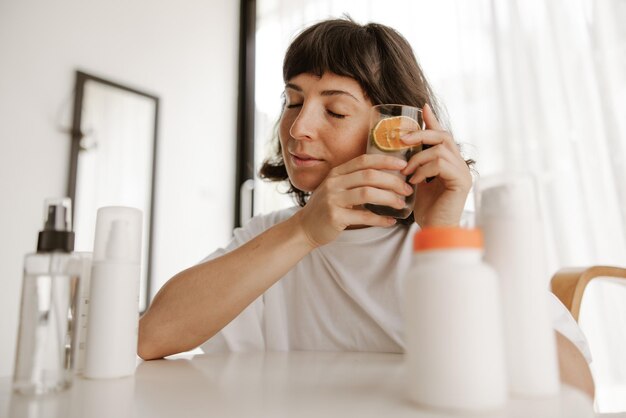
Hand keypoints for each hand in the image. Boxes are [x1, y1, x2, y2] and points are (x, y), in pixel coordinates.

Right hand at [293, 155, 413, 246]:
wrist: (305, 227)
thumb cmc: (327, 207)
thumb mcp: (337, 187)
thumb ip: (355, 180)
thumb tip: (386, 175)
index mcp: (337, 172)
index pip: (364, 160)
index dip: (385, 160)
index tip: (403, 165)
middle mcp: (334, 183)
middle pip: (369, 176)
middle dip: (392, 181)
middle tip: (407, 189)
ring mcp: (333, 199)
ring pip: (368, 193)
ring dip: (389, 198)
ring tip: (401, 204)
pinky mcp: (334, 216)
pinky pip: (363, 216)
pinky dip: (380, 219)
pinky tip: (390, 221)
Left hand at [399, 104, 471, 226]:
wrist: (434, 230)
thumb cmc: (426, 209)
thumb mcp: (418, 180)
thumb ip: (416, 163)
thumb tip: (403, 146)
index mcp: (450, 162)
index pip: (442, 135)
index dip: (432, 120)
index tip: (422, 106)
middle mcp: (460, 164)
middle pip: (443, 136)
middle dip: (421, 134)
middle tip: (403, 139)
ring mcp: (463, 172)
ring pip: (439, 150)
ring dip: (418, 159)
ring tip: (406, 172)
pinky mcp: (461, 182)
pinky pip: (440, 164)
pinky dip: (423, 170)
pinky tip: (414, 181)